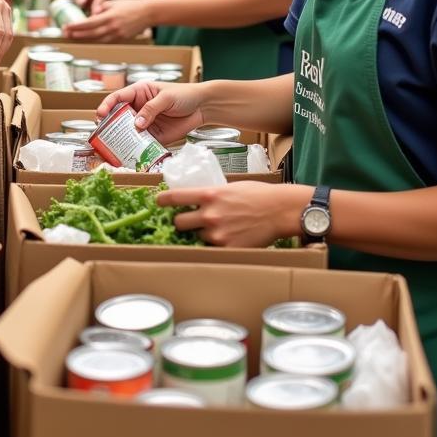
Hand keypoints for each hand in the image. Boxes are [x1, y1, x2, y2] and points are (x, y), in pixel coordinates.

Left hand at [63, 0, 150, 41]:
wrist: (148, 12)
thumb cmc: (130, 5)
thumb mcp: (113, 3)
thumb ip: (100, 9)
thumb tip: (90, 15)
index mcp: (110, 16)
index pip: (89, 23)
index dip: (76, 26)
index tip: (67, 26)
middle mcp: (113, 27)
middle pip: (91, 34)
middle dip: (77, 35)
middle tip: (65, 34)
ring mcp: (118, 35)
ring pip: (97, 40)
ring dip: (84, 40)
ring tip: (73, 38)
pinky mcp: (121, 39)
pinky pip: (105, 42)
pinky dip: (95, 42)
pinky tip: (87, 40)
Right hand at [95, 81, 208, 145]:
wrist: (203, 107)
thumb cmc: (185, 95)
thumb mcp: (166, 98)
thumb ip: (151, 109)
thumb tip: (136, 124)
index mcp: (139, 93)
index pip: (118, 97)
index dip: (107, 105)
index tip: (100, 114)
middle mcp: (138, 108)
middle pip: (118, 117)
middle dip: (109, 125)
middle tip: (101, 134)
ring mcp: (145, 123)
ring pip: (127, 132)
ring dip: (120, 139)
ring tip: (111, 146)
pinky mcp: (153, 136)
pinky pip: (140, 143)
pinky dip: (134, 149)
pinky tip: (129, 154)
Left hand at [159, 182, 308, 246]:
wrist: (279, 210)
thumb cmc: (258, 195)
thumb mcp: (229, 187)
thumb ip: (211, 195)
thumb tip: (197, 199)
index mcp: (209, 194)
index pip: (174, 197)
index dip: (161, 201)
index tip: (157, 203)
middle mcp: (209, 215)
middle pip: (178, 223)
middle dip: (180, 223)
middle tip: (187, 223)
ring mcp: (217, 234)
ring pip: (196, 238)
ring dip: (202, 236)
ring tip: (218, 230)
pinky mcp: (227, 249)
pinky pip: (212, 249)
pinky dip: (216, 246)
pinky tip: (227, 239)